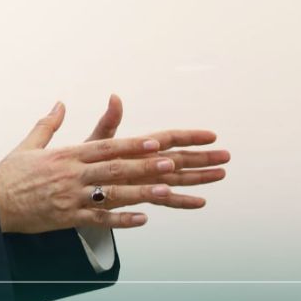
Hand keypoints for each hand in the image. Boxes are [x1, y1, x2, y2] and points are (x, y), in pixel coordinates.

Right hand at [0, 98, 228, 233]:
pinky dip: (122, 219)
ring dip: (144, 190)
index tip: (161, 139)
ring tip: (170, 188)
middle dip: (151, 164)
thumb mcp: (29, 144)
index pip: (109, 145)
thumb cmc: (11, 173)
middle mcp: (74, 173)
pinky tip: (144, 219)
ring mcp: (73, 197)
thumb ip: (49, 123)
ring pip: (114, 193)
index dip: (136, 142)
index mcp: (68, 154)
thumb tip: (60, 103)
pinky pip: (99, 218)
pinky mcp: (67, 218)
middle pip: (120, 167)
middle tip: (180, 160)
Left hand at [81, 94, 228, 204]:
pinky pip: (165, 200)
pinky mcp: (141, 195)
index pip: (168, 138)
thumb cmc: (84, 160)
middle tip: (226, 156)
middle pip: (179, 159)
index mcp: (138, 146)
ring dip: (199, 177)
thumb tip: (115, 97)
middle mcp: (146, 162)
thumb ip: (108, 122)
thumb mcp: (96, 141)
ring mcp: (146, 179)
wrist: (74, 185)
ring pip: (178, 178)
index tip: (211, 135)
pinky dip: (181, 201)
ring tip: (221, 174)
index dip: (189, 136)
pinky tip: (200, 202)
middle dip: (202, 157)